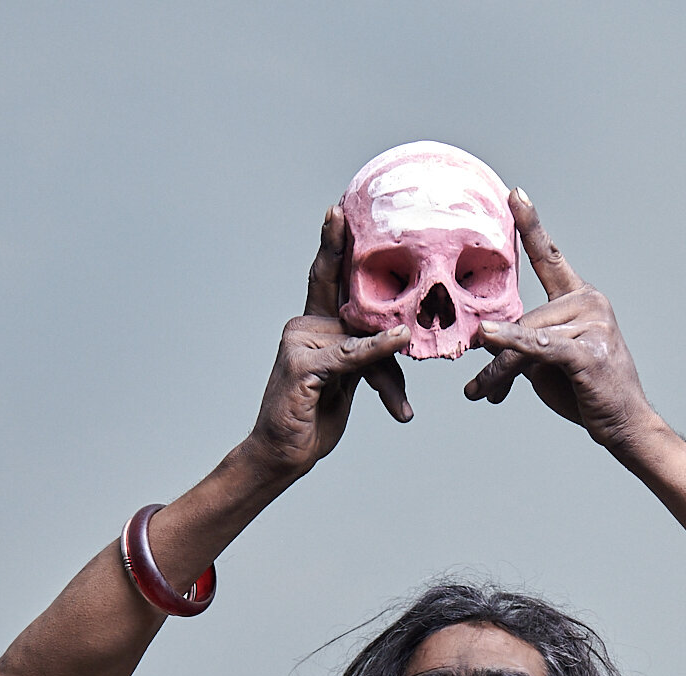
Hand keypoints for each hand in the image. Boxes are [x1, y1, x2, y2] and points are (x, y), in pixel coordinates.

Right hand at [246, 208, 412, 478]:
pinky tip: (401, 340)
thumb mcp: (349, 382)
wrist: (284, 454)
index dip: (332, 245)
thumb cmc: (316, 418)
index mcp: (315, 326)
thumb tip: (399, 340)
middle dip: (337, 247)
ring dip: (386, 338)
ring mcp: (300, 344)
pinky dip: (379, 350)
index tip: (339, 211)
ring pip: (356, 330)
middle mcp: (304, 327)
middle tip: (340, 210)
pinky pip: (351, 355)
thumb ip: (367, 357)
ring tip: (399, 303)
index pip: (326, 279)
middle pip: (338, 291)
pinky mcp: (303, 366)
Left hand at [464, 192, 655, 455]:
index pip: (551, 257)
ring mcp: (593, 324)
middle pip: (524, 319)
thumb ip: (524, 342)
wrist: (624, 425)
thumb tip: (490, 338)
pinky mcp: (588, 352)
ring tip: (477, 393)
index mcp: (581, 298)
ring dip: (497, 371)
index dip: (531, 225)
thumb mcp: (548, 362)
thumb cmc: (586, 392)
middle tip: (478, 389)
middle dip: (496, 356)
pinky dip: (511, 346)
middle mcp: (590, 302)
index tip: (514, 194)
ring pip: (526, 338)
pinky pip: (539, 347)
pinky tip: (489, 339)